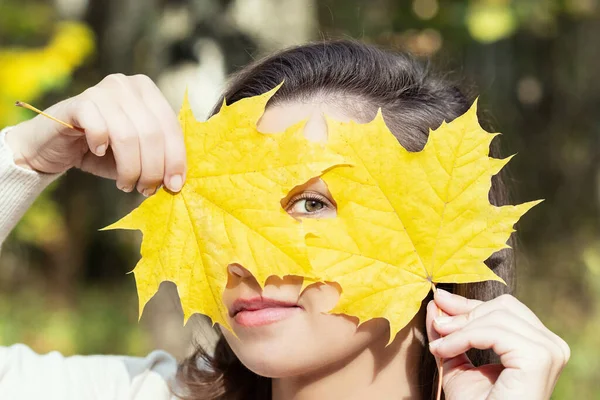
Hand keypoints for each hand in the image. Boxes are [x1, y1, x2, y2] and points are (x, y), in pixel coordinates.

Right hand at [5, 74, 185, 194]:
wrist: (56, 147)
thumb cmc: (104, 151)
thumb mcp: (138, 155)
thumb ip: (158, 158)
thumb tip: (177, 181)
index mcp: (148, 92)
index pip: (171, 126)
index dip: (175, 158)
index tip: (174, 185)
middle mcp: (127, 85)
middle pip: (151, 133)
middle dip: (152, 169)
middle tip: (146, 189)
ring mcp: (102, 91)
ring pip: (127, 135)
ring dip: (129, 168)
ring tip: (126, 184)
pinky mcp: (78, 102)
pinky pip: (99, 128)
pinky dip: (101, 145)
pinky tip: (99, 152)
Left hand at [426, 290, 569, 399]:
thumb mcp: (457, 361)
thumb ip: (450, 332)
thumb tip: (436, 301)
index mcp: (537, 344)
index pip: (504, 309)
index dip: (469, 305)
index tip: (437, 301)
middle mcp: (550, 345)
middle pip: (504, 306)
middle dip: (465, 314)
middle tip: (437, 327)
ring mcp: (549, 350)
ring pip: (497, 316)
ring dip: (460, 328)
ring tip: (439, 346)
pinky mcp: (539, 357)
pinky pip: (495, 332)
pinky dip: (465, 337)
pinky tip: (446, 350)